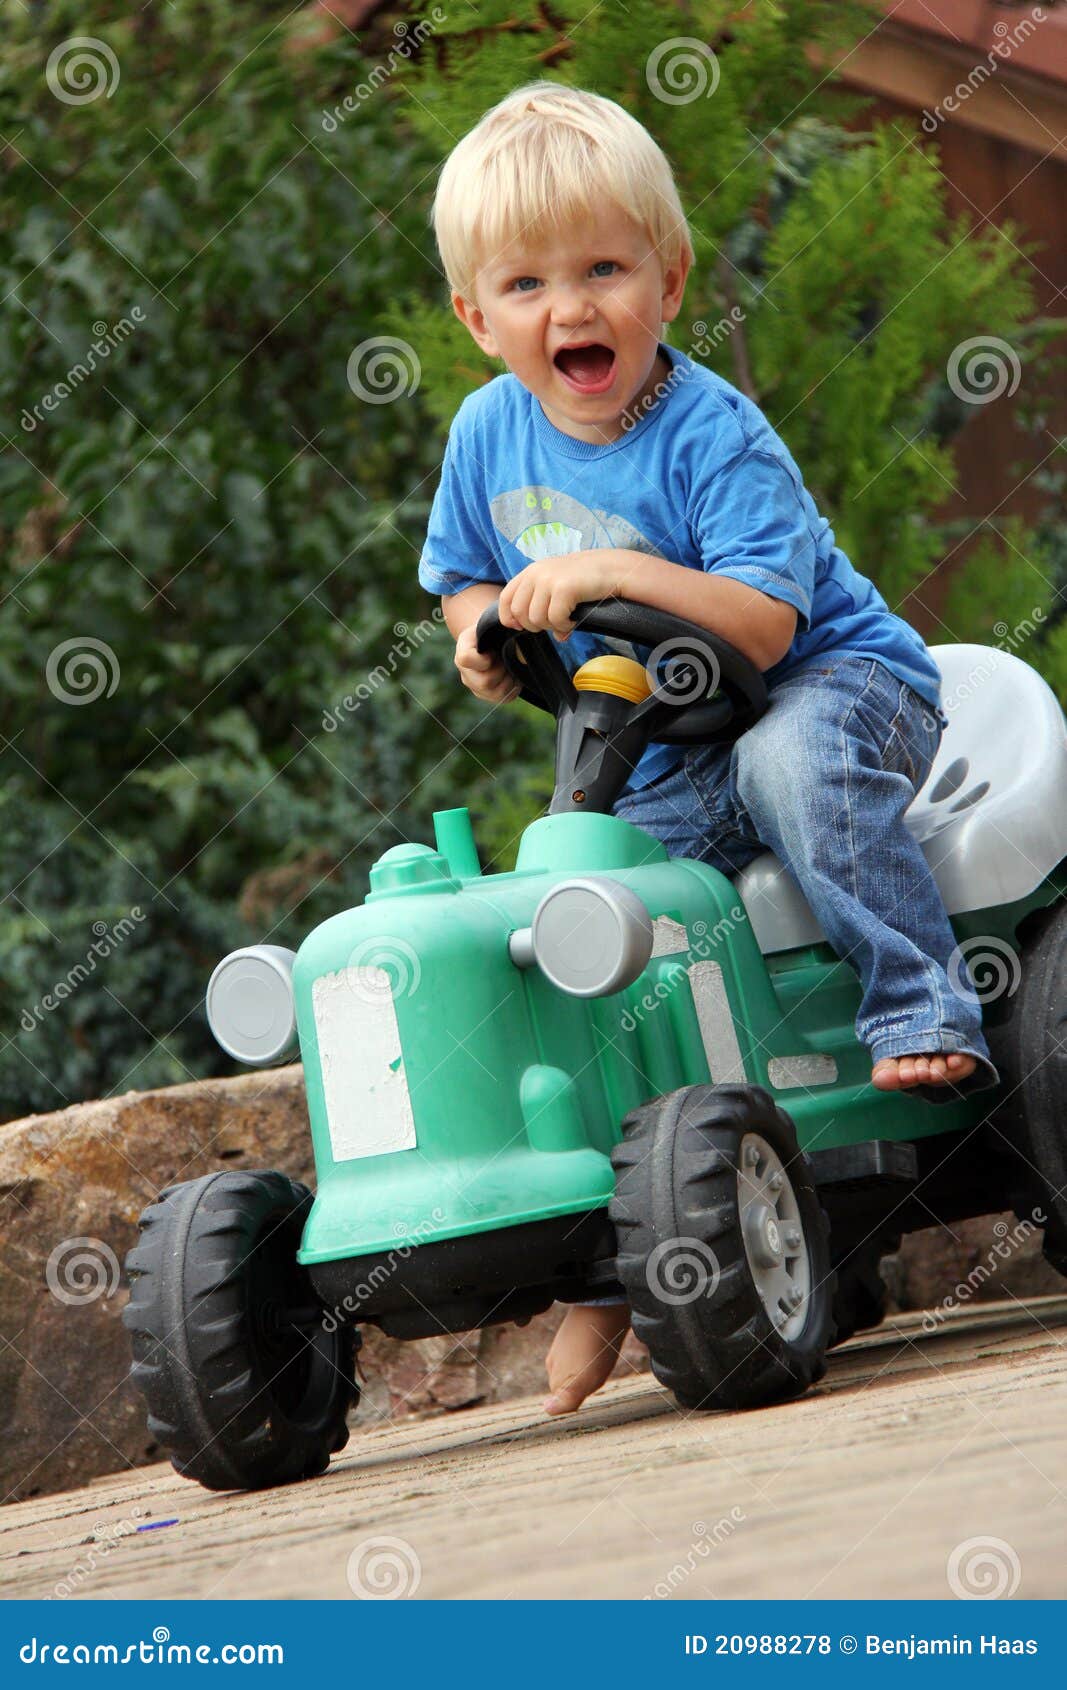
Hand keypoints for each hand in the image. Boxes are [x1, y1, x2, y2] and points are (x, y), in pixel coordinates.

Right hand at [454, 622, 518, 703]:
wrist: (494, 640)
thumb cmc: (494, 630)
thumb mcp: (493, 623)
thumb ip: (500, 624)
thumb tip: (517, 627)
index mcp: (463, 651)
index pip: (466, 660)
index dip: (483, 659)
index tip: (492, 653)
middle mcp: (465, 672)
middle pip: (484, 682)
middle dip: (500, 671)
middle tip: (505, 660)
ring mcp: (475, 686)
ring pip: (496, 692)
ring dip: (508, 679)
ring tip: (510, 666)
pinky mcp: (487, 696)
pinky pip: (503, 698)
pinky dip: (513, 687)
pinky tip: (513, 675)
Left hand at [498, 552, 620, 640]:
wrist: (613, 570)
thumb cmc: (586, 581)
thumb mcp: (559, 588)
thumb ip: (545, 606)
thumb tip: (554, 636)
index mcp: (531, 571)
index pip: (506, 598)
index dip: (509, 617)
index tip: (520, 627)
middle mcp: (536, 573)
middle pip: (519, 613)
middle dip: (534, 626)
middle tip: (553, 623)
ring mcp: (548, 580)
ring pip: (536, 619)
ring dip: (552, 627)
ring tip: (566, 620)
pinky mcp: (563, 588)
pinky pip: (555, 620)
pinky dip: (565, 626)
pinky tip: (574, 620)